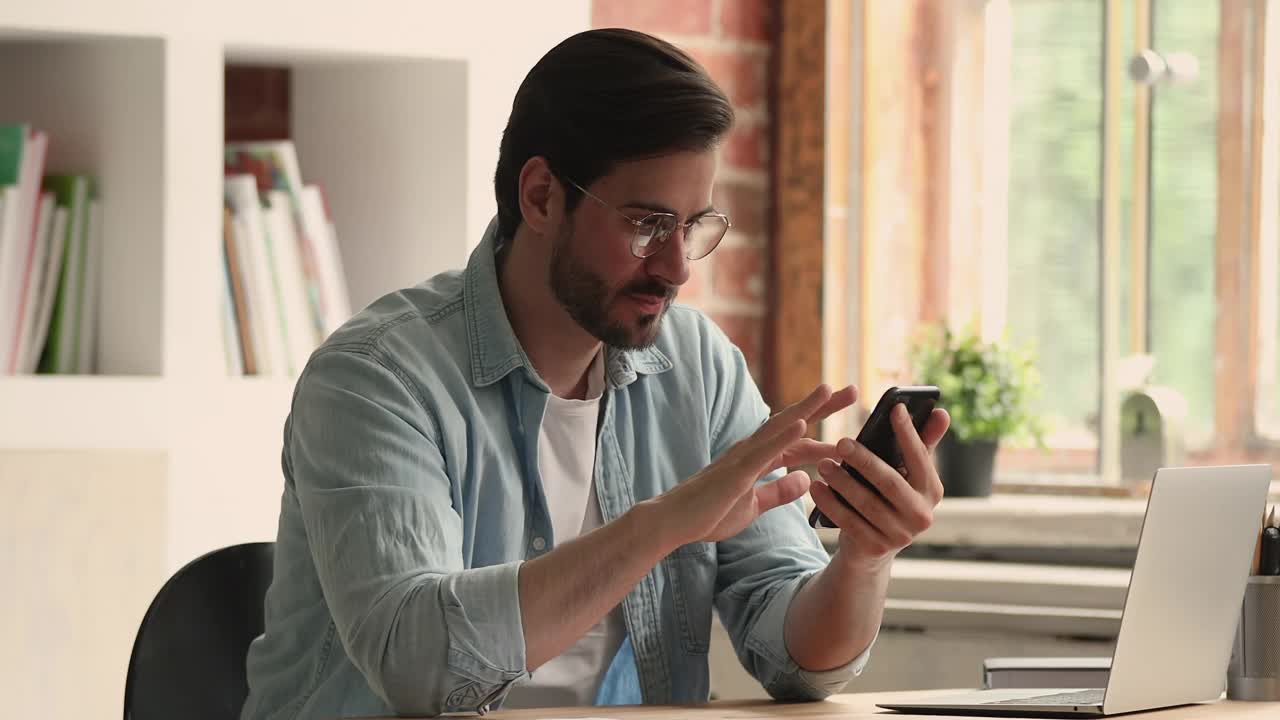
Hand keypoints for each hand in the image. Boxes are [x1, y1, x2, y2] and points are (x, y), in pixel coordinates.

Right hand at [650, 383, 857, 546]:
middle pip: (794, 423)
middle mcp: (752, 450)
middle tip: (853, 390)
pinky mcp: (736, 470)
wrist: (674, 523)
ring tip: (829, 390)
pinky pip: (764, 450)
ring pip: (779, 427)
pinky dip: (784, 435)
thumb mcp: (754, 506)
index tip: (853, 429)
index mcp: (758, 460)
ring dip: (805, 408)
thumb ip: (779, 492)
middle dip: (823, 407)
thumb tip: (807, 480)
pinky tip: (803, 424)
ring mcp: (743, 457)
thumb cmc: (708, 514)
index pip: (798, 443)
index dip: (825, 434)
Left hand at [810, 403, 950, 568]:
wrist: (872, 549)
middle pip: (890, 482)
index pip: (921, 457)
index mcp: (932, 491)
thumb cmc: (888, 499)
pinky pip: (848, 522)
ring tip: (823, 464)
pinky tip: (816, 488)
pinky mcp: (875, 548)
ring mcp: (900, 535)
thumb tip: (941, 412)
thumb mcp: (906, 475)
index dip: (909, 433)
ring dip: (842, 481)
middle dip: (864, 460)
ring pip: (866, 503)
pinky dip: (830, 503)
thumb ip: (921, 444)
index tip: (895, 408)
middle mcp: (922, 515)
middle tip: (841, 442)